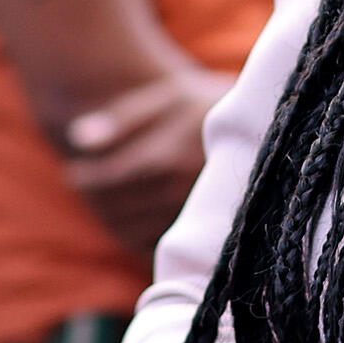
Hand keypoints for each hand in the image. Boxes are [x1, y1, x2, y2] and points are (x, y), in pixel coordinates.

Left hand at [61, 65, 228, 251]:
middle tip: (83, 187)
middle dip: (93, 198)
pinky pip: (155, 244)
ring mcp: (192, 214)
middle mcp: (176, 191)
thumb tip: (75, 138)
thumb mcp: (169, 98)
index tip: (73, 173)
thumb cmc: (211, 104)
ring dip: (109, 218)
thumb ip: (121, 119)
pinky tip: (129, 221)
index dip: (85, 178)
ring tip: (102, 203)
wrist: (270, 126)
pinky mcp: (204, 231)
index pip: (107, 179)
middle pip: (116, 206)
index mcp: (162, 158)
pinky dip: (134, 237)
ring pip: (131, 229)